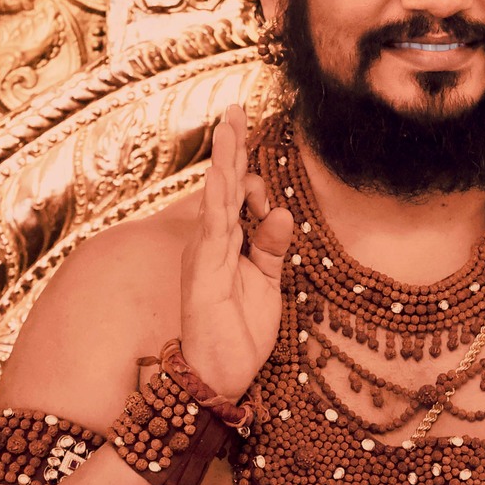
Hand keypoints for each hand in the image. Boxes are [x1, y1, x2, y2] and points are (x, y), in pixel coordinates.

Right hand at [179, 104, 293, 398]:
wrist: (218, 374)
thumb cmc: (238, 331)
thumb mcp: (267, 283)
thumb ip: (272, 247)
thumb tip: (281, 212)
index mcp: (226, 243)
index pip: (236, 195)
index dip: (244, 162)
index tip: (254, 129)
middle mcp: (212, 242)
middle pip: (223, 186)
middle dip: (230, 147)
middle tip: (236, 110)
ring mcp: (205, 254)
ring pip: (217, 197)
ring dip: (225, 161)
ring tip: (230, 126)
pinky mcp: (203, 270)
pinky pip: (214, 228)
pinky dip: (218, 199)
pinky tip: (222, 174)